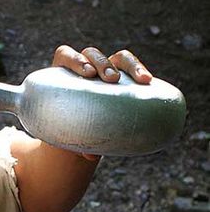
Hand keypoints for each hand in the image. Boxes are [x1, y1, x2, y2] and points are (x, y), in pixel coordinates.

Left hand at [51, 44, 152, 158]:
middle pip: (92, 54)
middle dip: (103, 63)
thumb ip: (75, 142)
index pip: (66, 56)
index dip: (75, 60)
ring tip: (141, 79)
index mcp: (62, 75)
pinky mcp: (123, 77)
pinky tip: (149, 82)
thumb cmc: (68, 130)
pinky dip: (141, 72)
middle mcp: (86, 67)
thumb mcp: (68, 134)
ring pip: (118, 57)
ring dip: (129, 65)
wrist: (81, 131)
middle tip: (110, 79)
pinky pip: (134, 69)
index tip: (86, 74)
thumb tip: (90, 157)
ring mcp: (106, 70)